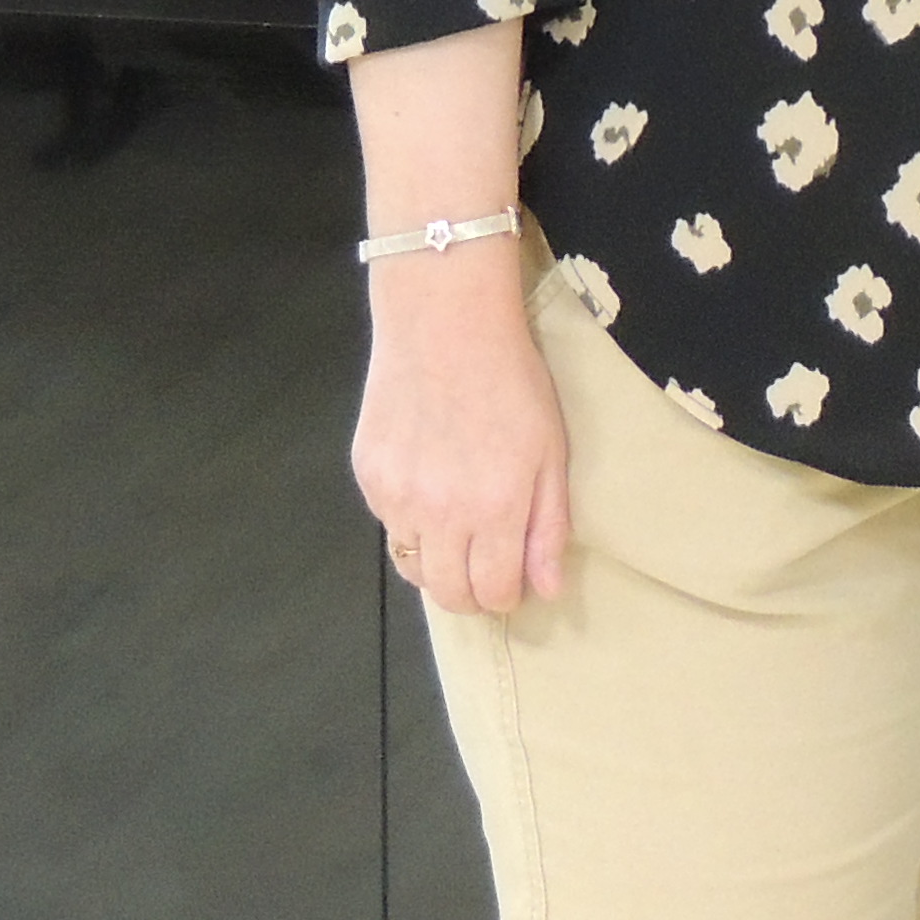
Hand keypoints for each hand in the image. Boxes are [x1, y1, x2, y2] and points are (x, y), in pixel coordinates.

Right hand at [353, 249, 574, 616]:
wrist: (445, 323)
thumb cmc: (511, 380)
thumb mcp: (551, 449)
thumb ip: (548, 525)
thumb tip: (546, 589)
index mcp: (496, 508)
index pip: (493, 592)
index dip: (505, 596)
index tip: (512, 581)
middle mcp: (441, 513)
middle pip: (447, 594)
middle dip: (470, 595)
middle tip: (484, 571)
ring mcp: (397, 496)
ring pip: (412, 566)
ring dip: (437, 562)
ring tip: (457, 530)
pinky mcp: (368, 476)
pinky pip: (388, 524)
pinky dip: (409, 521)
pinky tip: (428, 485)